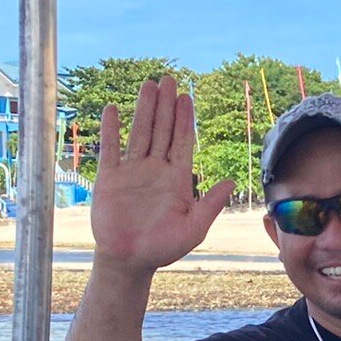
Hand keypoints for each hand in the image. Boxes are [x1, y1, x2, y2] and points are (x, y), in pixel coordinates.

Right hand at [91, 74, 232, 275]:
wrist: (130, 261)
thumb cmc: (163, 248)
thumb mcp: (193, 228)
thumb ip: (211, 204)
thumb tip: (231, 181)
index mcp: (176, 178)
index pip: (182, 141)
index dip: (184, 120)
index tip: (186, 97)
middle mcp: (155, 169)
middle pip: (162, 130)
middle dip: (165, 106)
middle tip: (168, 79)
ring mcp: (132, 171)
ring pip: (139, 133)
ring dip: (144, 110)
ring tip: (148, 85)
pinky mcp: (109, 178)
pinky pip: (110, 149)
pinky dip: (111, 130)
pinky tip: (113, 109)